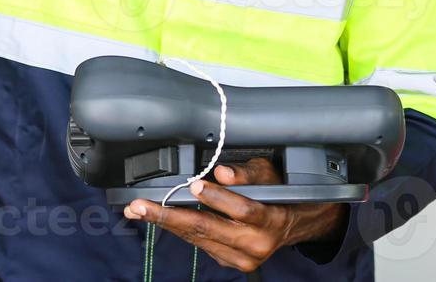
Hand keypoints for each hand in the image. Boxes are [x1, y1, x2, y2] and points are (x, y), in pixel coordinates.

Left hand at [122, 159, 347, 272]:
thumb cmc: (279, 194)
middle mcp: (255, 245)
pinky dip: (182, 230)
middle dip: (170, 216)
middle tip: (141, 206)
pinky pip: (201, 245)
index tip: (194, 186)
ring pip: (199, 239)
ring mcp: (242, 258)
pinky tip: (163, 218)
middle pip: (208, 229)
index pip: (241, 209)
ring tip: (140, 211)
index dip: (216, 197)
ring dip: (167, 223)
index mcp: (269, 219)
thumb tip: (222, 173)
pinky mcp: (232, 263)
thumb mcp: (268, 174)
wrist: (294, 224)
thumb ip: (245, 174)